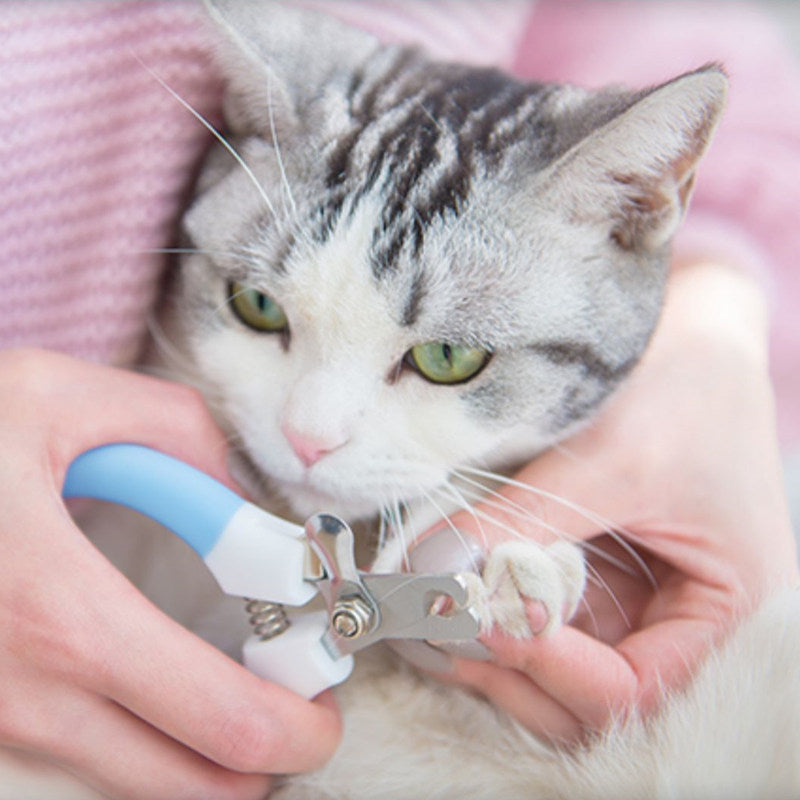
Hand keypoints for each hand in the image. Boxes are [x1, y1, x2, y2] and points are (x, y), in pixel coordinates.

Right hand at [0, 349, 340, 799]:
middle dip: (273, 749)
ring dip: (214, 749)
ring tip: (239, 681)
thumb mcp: (57, 398)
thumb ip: (175, 432)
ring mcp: (4, 723)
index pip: (225, 720)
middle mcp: (33, 696)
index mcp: (66, 618)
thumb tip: (235, 492)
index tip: (327, 687)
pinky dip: (153, 736)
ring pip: (147, 783)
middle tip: (299, 698)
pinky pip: (96, 757)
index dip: (301, 719)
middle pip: (199, 783)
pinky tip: (165, 677)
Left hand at [430, 263, 797, 743]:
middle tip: (438, 633)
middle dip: (510, 672)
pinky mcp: (587, 562)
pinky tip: (443, 591)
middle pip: (586, 694)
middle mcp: (673, 614)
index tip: (481, 620)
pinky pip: (535, 611)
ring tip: (427, 619)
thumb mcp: (613, 458)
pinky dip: (489, 611)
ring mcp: (626, 591)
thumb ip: (525, 522)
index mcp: (721, 605)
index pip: (633, 685)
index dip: (551, 664)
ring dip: (488, 650)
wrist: (688, 327)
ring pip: (553, 662)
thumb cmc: (685, 385)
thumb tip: (431, 574)